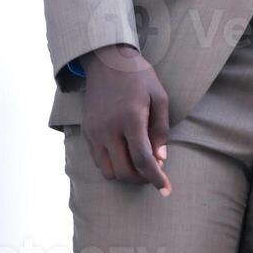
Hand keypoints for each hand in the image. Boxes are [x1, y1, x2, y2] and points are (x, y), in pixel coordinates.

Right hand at [79, 43, 171, 194]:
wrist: (107, 62)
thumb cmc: (139, 77)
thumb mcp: (159, 97)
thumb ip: (161, 129)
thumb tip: (161, 159)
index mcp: (131, 119)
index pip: (142, 159)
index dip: (155, 178)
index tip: (166, 190)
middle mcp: (108, 130)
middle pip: (124, 171)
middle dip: (142, 179)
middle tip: (156, 175)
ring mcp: (95, 133)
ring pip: (107, 171)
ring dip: (126, 176)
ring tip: (142, 168)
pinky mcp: (86, 133)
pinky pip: (98, 161)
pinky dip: (113, 166)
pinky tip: (126, 158)